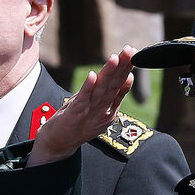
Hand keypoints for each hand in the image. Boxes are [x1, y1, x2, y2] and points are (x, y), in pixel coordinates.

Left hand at [30, 46, 135, 165]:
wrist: (60, 143)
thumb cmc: (80, 123)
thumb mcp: (100, 107)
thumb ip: (115, 94)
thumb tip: (128, 77)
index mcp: (108, 105)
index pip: (119, 83)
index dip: (126, 68)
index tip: (134, 52)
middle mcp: (102, 107)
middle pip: (114, 84)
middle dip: (122, 66)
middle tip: (130, 50)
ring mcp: (90, 110)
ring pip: (101, 89)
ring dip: (108, 73)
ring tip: (115, 58)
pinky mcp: (76, 113)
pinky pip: (82, 98)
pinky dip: (88, 87)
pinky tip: (93, 76)